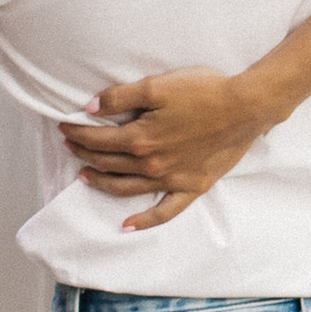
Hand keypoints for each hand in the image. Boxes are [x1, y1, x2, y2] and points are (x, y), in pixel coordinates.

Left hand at [58, 71, 273, 228]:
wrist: (246, 108)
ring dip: (101, 182)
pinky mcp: (191, 188)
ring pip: (126, 187)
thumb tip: (90, 108)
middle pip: (107, 163)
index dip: (77, 133)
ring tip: (84, 176)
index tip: (64, 127)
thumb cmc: (204, 91)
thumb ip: (120, 97)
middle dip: (84, 153)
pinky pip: (163, 212)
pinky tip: (126, 225)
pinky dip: (143, 221)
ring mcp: (171, 180)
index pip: (97, 139)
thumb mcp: (157, 86)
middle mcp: (151, 164)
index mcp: (140, 138)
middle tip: (70, 145)